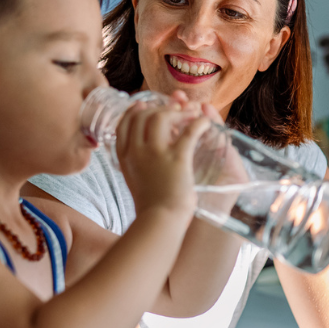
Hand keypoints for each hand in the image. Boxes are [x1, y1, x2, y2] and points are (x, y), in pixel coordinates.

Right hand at [116, 99, 210, 216]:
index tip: (143, 105)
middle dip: (160, 107)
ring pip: (162, 116)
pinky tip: (205, 123)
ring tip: (191, 114)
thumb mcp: (133, 180)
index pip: (123, 124)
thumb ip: (135, 163)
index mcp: (125, 157)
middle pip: (142, 115)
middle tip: (176, 107)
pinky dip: (199, 123)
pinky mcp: (177, 158)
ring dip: (179, 111)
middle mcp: (136, 151)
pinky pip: (190, 130)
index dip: (133, 111)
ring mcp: (155, 153)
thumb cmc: (151, 206)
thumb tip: (143, 152)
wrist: (159, 222)